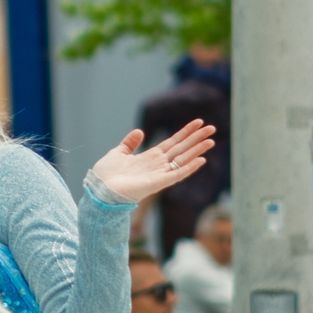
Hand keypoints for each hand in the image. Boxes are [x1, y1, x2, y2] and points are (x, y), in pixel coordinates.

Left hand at [89, 119, 215, 206]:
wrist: (99, 190)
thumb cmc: (105, 175)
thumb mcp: (117, 153)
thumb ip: (129, 143)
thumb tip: (139, 131)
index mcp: (149, 157)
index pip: (172, 142)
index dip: (185, 132)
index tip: (198, 122)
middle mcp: (157, 165)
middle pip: (181, 149)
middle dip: (196, 138)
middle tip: (212, 128)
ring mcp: (159, 174)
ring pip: (183, 159)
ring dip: (197, 150)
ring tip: (211, 140)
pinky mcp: (158, 183)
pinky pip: (177, 174)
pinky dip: (189, 167)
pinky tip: (201, 159)